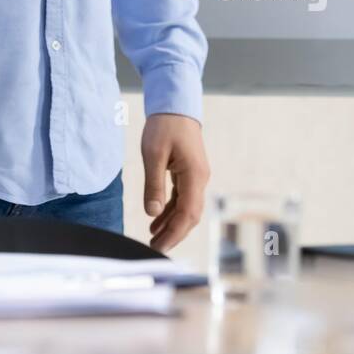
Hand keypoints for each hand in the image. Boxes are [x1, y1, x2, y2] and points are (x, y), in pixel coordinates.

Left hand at [141, 113, 209, 251]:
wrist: (176, 105)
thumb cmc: (164, 126)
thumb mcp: (153, 154)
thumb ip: (153, 185)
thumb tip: (153, 213)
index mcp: (194, 175)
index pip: (188, 213)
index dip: (174, 233)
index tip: (158, 246)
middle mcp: (200, 179)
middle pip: (190, 216)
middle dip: (174, 234)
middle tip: (154, 248)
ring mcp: (196, 177)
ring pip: (187, 209)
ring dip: (172, 225)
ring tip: (153, 238)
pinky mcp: (189, 174)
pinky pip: (182, 199)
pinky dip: (170, 212)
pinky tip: (156, 220)